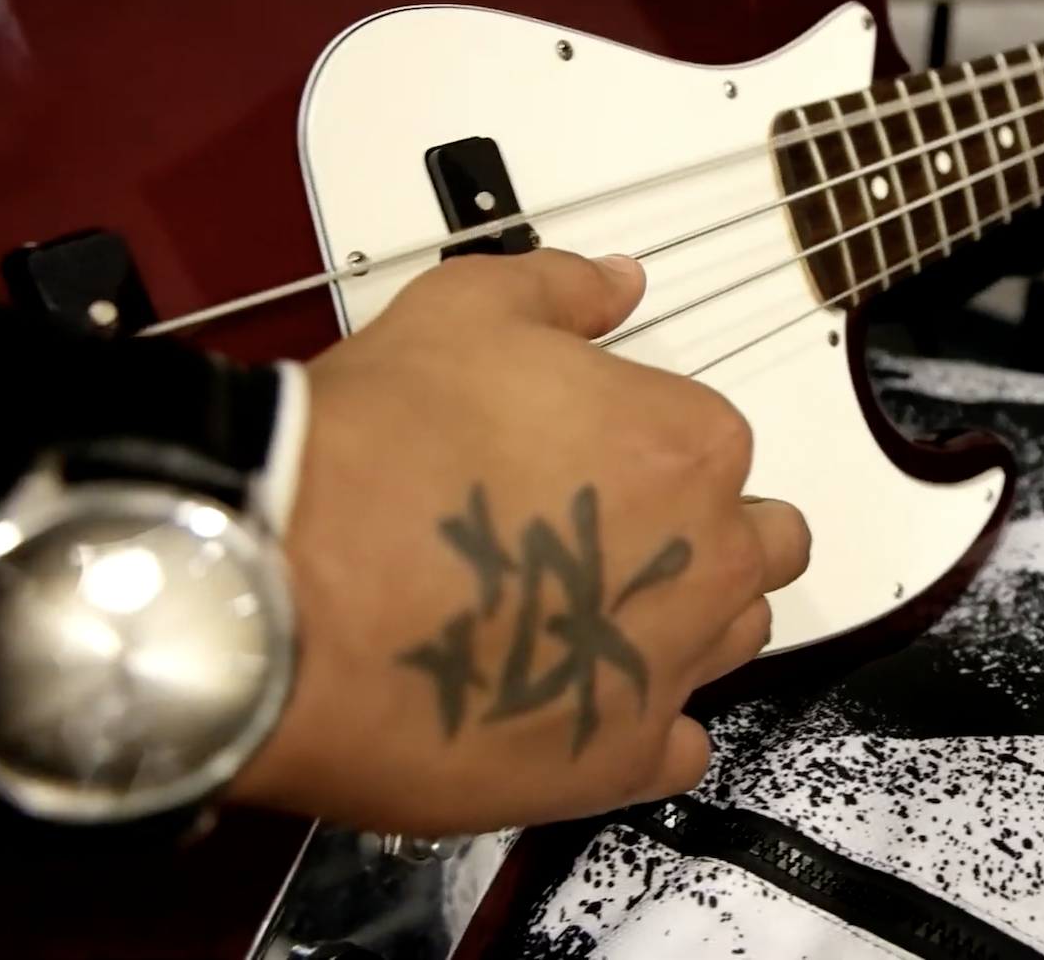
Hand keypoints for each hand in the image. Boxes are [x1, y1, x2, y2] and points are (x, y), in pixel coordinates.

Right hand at [229, 250, 810, 834]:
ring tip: (585, 615)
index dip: (652, 449)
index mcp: (687, 443)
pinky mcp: (619, 760)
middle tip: (616, 540)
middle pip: (760, 546)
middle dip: (709, 537)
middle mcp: (706, 556)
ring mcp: (669, 664)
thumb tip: (617, 283)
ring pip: (732, 639)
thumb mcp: (464, 311)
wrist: (284, 585)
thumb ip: (564, 290)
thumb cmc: (372, 449)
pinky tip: (583, 702)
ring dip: (684, 623)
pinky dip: (647, 727)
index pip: (717, 447)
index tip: (594, 464)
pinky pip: (681, 747)